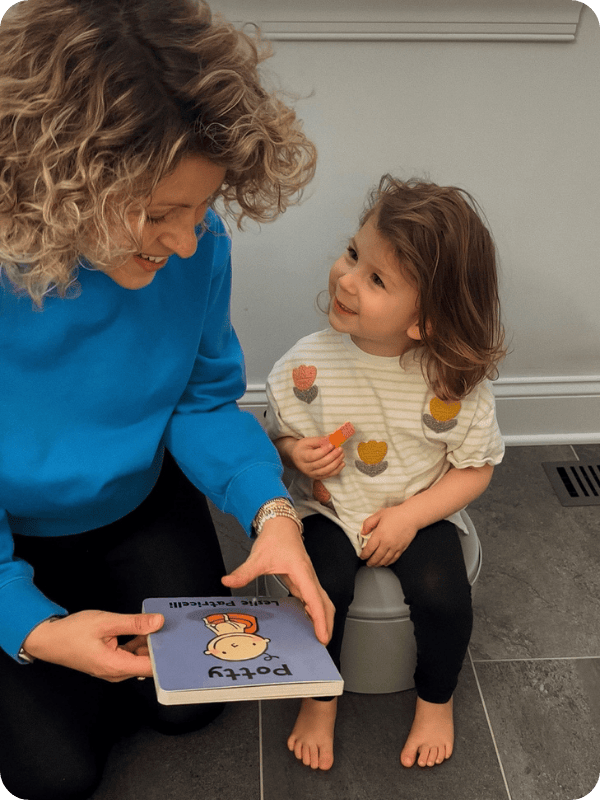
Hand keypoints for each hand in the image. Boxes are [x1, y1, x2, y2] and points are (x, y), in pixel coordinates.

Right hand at [23, 610, 163, 680]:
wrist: (48, 639)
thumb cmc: (72, 632)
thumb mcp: (106, 622)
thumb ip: (134, 623)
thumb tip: (158, 622)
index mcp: (116, 666)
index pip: (151, 668)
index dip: (166, 656)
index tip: (178, 643)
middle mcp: (116, 672)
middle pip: (146, 663)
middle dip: (160, 648)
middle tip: (173, 629)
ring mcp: (112, 669)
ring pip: (139, 658)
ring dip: (149, 644)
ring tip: (161, 627)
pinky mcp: (110, 663)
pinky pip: (130, 655)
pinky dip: (138, 644)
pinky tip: (144, 630)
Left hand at [221, 517, 334, 644]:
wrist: (281, 525)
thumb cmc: (275, 538)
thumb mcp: (258, 557)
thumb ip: (244, 572)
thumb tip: (228, 581)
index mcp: (301, 572)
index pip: (314, 599)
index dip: (319, 619)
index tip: (322, 635)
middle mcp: (309, 576)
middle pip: (325, 603)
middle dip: (327, 623)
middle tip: (322, 643)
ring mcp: (309, 578)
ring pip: (323, 601)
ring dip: (324, 618)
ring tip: (319, 636)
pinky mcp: (304, 579)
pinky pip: (315, 598)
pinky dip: (316, 611)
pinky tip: (309, 620)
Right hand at [287, 436, 344, 478]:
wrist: (295, 456)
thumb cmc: (303, 447)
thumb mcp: (308, 441)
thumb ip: (320, 440)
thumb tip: (332, 438)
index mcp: (302, 457)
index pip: (314, 455)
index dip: (325, 450)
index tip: (333, 444)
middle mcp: (306, 467)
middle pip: (321, 463)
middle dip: (333, 456)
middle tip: (340, 448)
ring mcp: (311, 474)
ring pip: (326, 471)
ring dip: (336, 463)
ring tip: (342, 454)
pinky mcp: (316, 477)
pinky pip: (328, 475)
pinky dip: (337, 470)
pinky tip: (342, 463)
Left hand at [360, 506, 418, 566]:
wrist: (411, 516)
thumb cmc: (396, 514)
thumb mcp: (379, 515)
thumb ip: (368, 523)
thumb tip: (363, 532)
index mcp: (380, 534)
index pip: (369, 549)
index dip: (364, 554)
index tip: (362, 556)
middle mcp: (387, 543)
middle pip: (376, 557)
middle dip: (371, 562)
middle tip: (367, 563)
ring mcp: (395, 547)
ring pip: (385, 560)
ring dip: (379, 564)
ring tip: (375, 564)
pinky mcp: (402, 548)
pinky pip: (394, 558)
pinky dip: (388, 562)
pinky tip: (385, 563)